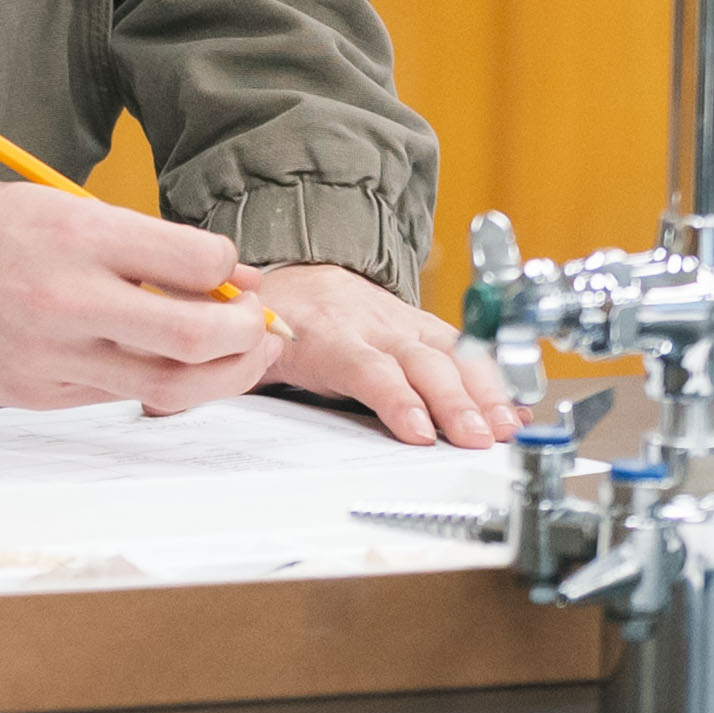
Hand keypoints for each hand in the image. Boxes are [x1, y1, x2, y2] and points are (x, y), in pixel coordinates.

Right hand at [0, 176, 281, 415]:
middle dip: (249, 336)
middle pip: (196, 336)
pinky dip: (147, 382)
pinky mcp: (31, 393)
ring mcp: (47, 355)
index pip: (197, 261)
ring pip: (165, 384)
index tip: (236, 273)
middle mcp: (65, 296)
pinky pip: (113, 396)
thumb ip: (131, 241)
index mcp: (73, 231)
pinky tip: (151, 362)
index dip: (234, 270)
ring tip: (234, 357)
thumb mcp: (53, 203)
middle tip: (263, 327)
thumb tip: (217, 274)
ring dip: (218, 375)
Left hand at [248, 264, 515, 446]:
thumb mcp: (249, 350)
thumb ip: (236, 375)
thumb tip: (197, 398)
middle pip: (422, 364)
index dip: (396, 399)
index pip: (368, 368)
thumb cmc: (277, 321)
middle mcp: (374, 325)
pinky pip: (465, 349)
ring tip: (510, 427)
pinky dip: (494, 377)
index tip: (418, 431)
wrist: (303, 273)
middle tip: (480, 438)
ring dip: (485, 391)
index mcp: (328, 335)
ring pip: (452, 353)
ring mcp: (405, 323)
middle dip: (455, 403)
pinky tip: (516, 406)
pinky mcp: (425, 326)